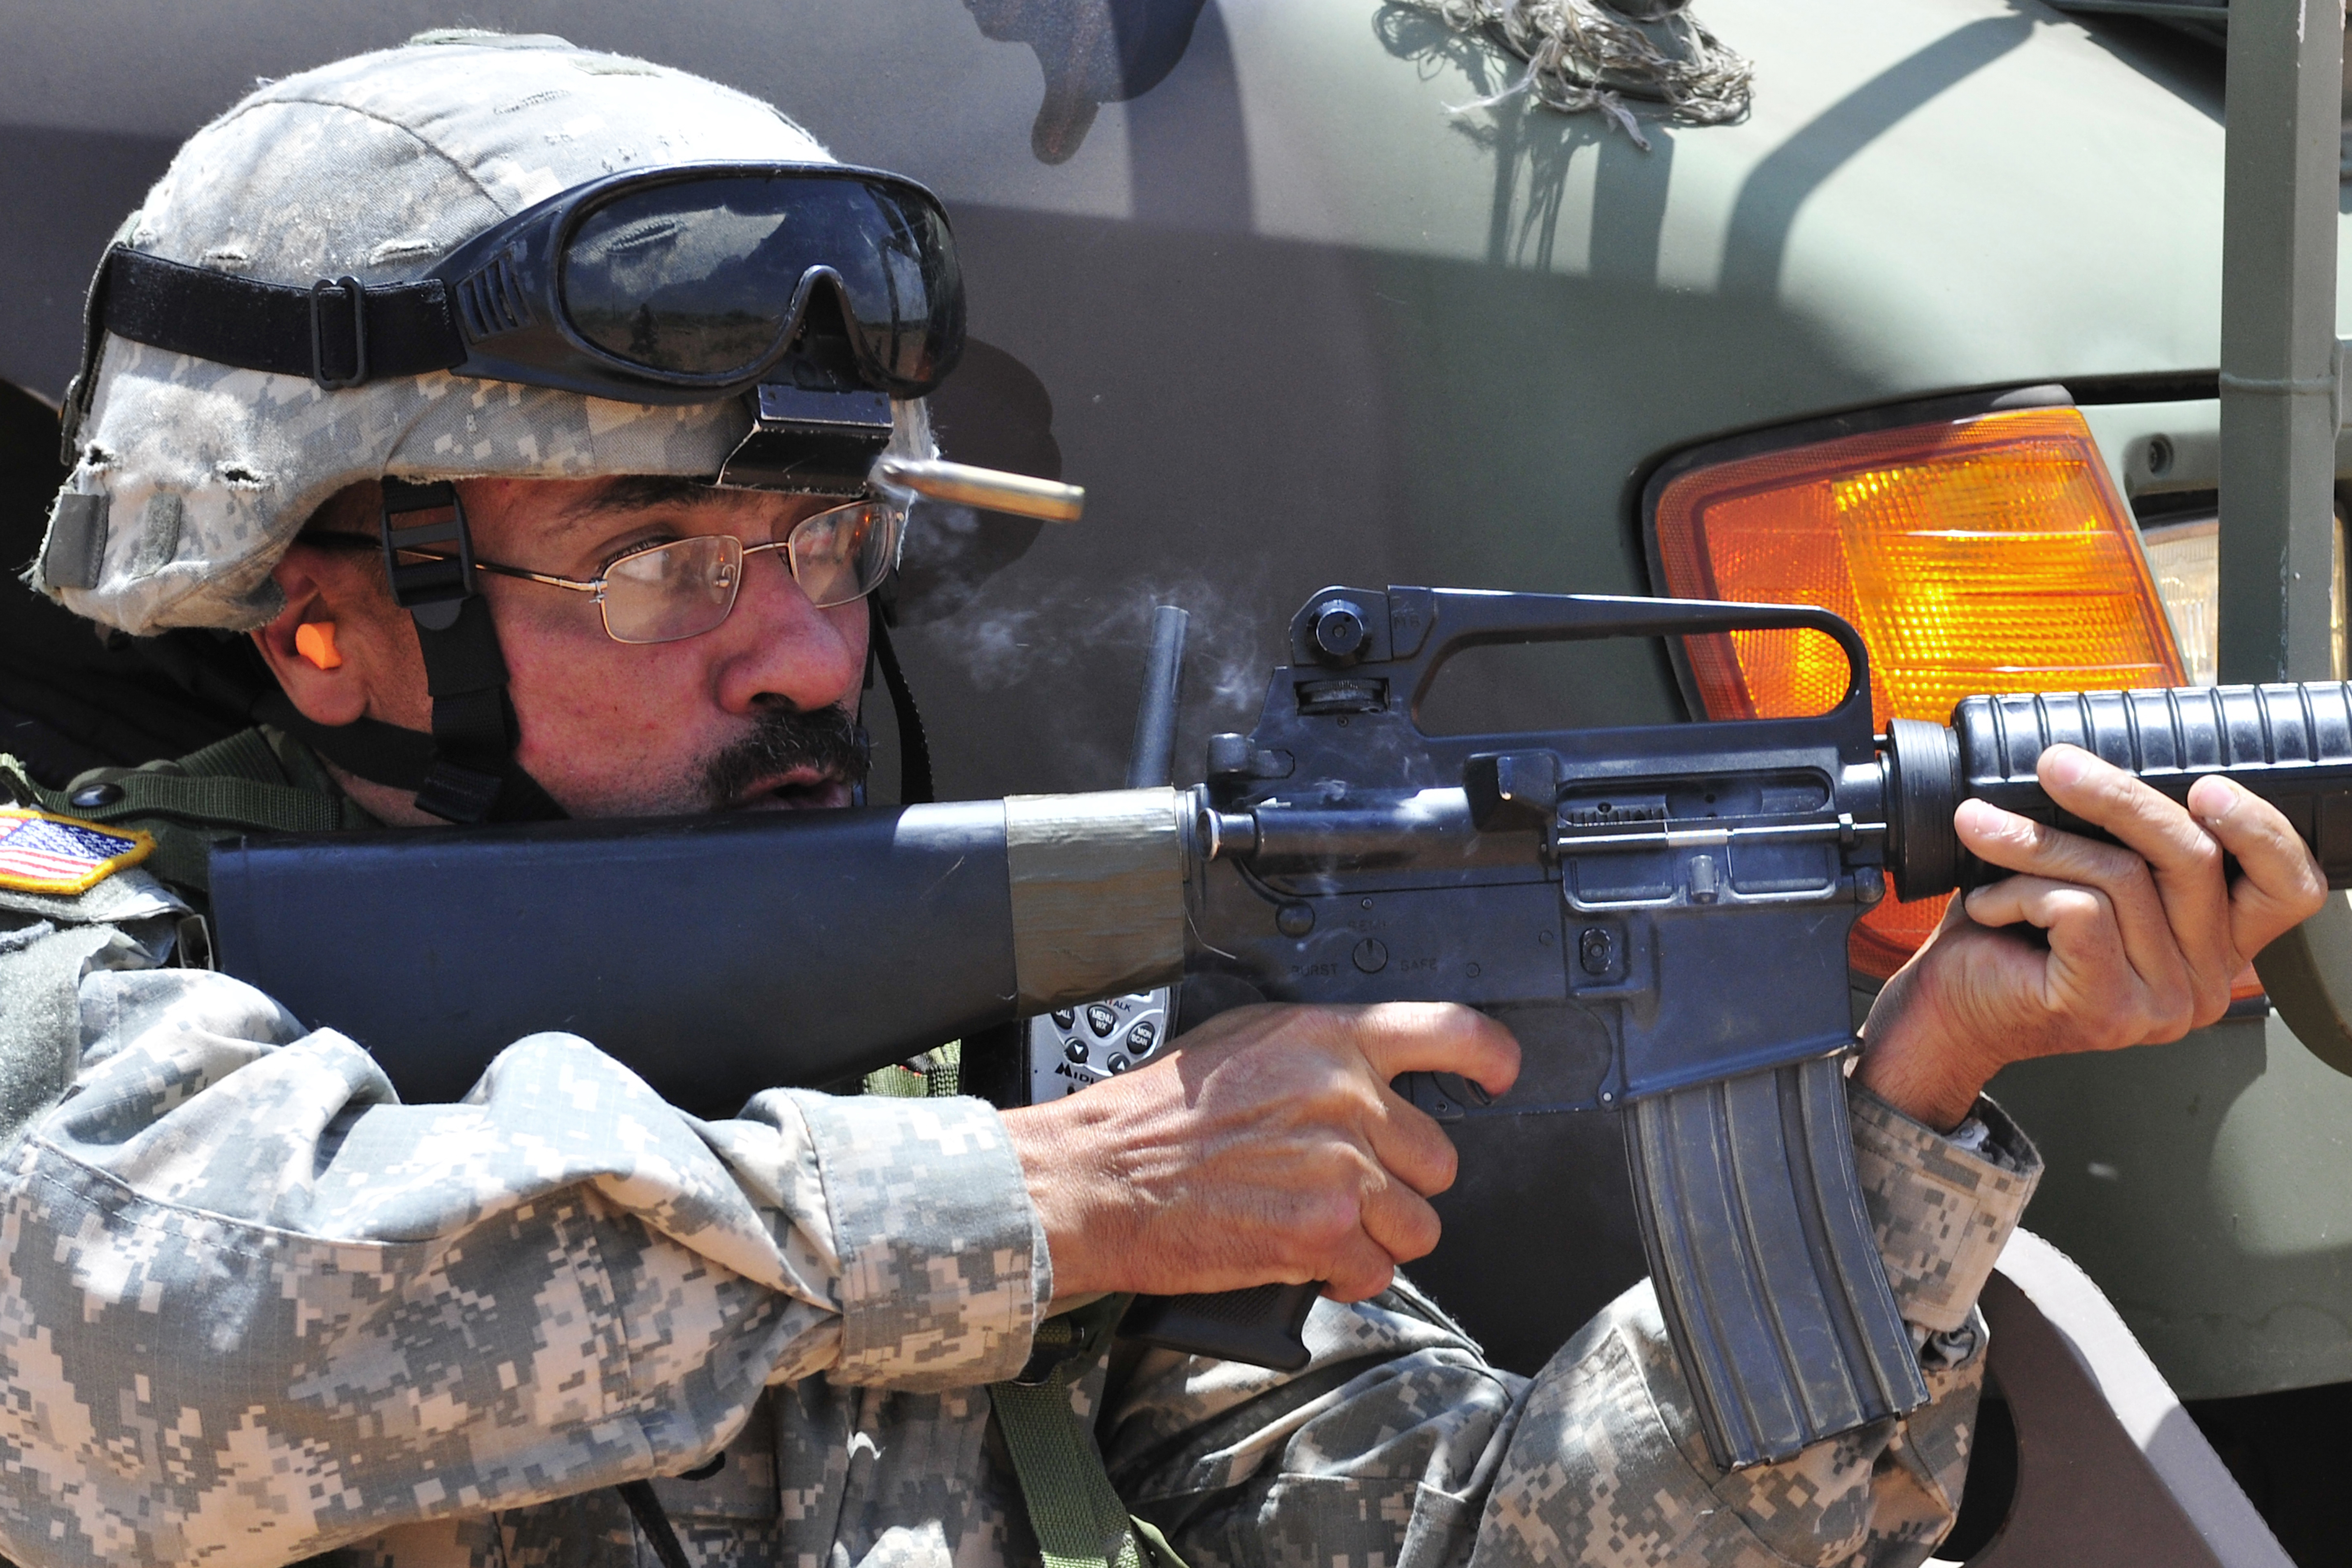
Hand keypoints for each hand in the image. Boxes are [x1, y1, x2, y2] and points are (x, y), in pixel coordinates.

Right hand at [1001, 1002, 1519, 1302]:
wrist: (1096, 1176)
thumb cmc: (1153, 1116)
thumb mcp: (1241, 1044)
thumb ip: (1316, 1057)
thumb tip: (1367, 1080)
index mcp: (1328, 1038)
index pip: (1450, 1031)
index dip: (1490, 1058)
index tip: (1498, 1077)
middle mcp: (1346, 1097)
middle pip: (1438, 1157)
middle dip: (1397, 1182)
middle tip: (1342, 1186)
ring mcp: (1341, 1168)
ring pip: (1418, 1224)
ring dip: (1377, 1236)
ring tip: (1319, 1226)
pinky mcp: (1324, 1233)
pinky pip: (1377, 1272)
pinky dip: (1346, 1279)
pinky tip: (1303, 1259)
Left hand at [1858, 744, 2326, 1129]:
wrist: (1947, 1009)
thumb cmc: (2009, 935)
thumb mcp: (2087, 873)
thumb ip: (2128, 840)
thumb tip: (2110, 762)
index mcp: (2215, 945)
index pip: (2288, 887)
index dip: (2261, 830)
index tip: (2206, 785)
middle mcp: (2205, 982)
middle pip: (2193, 858)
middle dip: (2116, 798)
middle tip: (2054, 764)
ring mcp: (2161, 1002)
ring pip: (2123, 877)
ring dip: (2039, 843)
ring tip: (1983, 835)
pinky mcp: (2107, 1008)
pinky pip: (2078, 911)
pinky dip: (2019, 890)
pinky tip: (1988, 906)